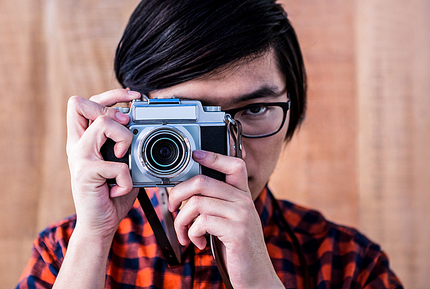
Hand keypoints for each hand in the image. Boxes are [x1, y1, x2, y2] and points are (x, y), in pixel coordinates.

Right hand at [66, 89, 140, 239]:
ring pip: (104, 124)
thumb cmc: (112, 193)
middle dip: (112, 110)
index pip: (87, 102)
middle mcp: (77, 144)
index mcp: (84, 139)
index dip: (111, 94)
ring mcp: (79, 157)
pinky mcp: (85, 173)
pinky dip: (127, 178)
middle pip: (82, 103)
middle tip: (127, 127)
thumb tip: (143, 124)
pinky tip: (121, 188)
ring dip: (124, 138)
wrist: (100, 224)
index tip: (135, 97)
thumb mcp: (122, 163)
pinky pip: (117, 164)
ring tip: (124, 158)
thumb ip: (126, 144)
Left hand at [168, 150, 283, 288]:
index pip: (234, 165)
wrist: (256, 278)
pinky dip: (192, 233)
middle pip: (203, 182)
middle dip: (178, 193)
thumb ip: (216, 205)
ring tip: (186, 233)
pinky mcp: (237, 232)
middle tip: (173, 207)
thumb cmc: (237, 250)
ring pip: (197, 203)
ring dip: (182, 221)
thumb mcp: (229, 222)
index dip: (213, 156)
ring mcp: (242, 215)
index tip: (195, 154)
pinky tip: (198, 242)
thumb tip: (188, 195)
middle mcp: (244, 201)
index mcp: (243, 196)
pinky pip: (202, 222)